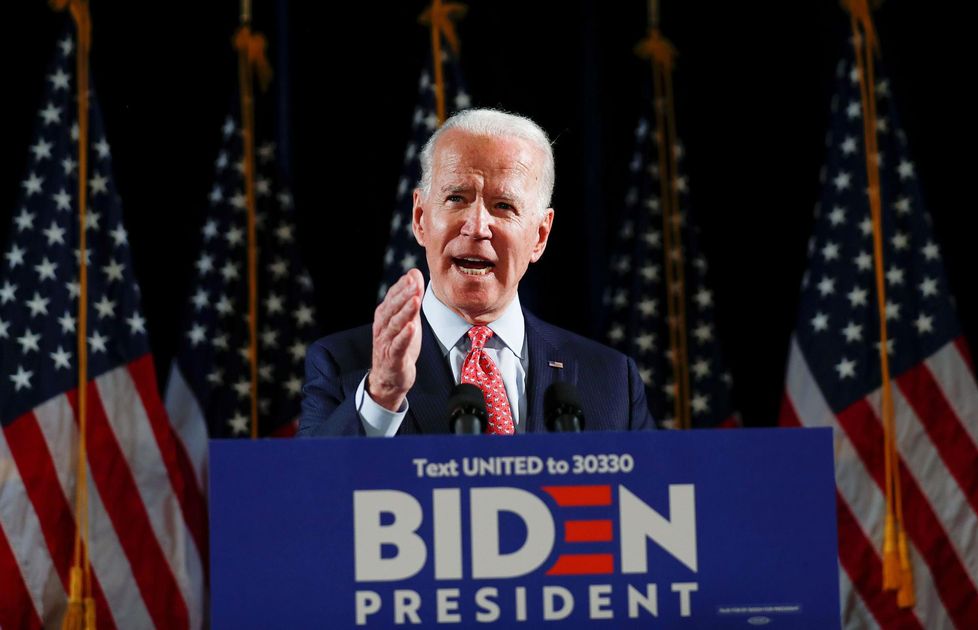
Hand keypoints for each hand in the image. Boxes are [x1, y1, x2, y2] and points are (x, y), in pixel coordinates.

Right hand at [368, 269, 424, 410]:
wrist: (389, 378)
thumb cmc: (398, 345)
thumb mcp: (407, 319)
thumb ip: (411, 298)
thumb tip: (414, 273)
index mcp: (385, 316)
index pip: (392, 297)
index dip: (402, 286)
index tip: (413, 276)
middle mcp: (382, 327)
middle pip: (392, 308)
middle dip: (404, 295)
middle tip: (415, 284)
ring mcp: (386, 342)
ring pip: (394, 325)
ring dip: (405, 312)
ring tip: (415, 300)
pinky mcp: (392, 357)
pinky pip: (398, 345)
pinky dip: (404, 336)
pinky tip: (412, 327)